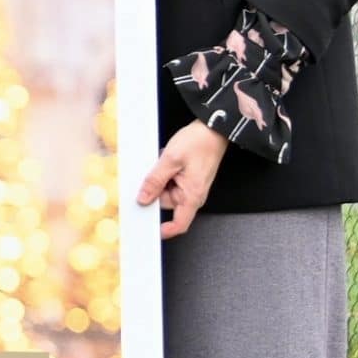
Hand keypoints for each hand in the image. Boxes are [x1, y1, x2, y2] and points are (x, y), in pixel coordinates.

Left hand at [137, 120, 229, 239]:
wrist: (214, 127)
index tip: (147, 228)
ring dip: (158, 179)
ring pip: (165, 190)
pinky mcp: (187, 179)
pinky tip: (165, 161)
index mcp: (192, 196)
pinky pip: (169, 181)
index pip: (179, 224)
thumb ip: (155, 180)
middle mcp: (192, 195)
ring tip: (163, 162)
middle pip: (165, 203)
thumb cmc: (199, 142)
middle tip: (150, 174)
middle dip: (154, 190)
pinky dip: (164, 173)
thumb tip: (143, 198)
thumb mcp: (170, 159)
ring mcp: (190, 187)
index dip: (163, 230)